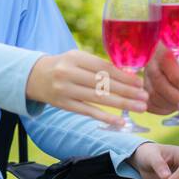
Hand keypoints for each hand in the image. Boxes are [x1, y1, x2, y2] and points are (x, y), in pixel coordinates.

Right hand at [25, 50, 146, 126]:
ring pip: (98, 98)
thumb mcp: (78, 58)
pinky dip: (106, 117)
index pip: (104, 68)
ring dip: (122, 104)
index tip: (140, 82)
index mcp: (75, 57)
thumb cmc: (64, 65)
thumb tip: (129, 76)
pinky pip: (88, 112)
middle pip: (103, 83)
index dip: (123, 76)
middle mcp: (69, 73)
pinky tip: (120, 121)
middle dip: (127, 91)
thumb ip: (99, 65)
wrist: (34, 76)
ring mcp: (66, 90)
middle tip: (145, 97)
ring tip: (140, 107)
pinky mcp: (64, 104)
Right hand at [142, 44, 178, 115]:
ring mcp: (147, 77)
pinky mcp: (147, 92)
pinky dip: (165, 109)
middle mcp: (152, 61)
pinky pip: (151, 104)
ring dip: (172, 105)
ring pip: (153, 94)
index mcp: (166, 46)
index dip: (175, 75)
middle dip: (174, 95)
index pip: (165, 59)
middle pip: (157, 79)